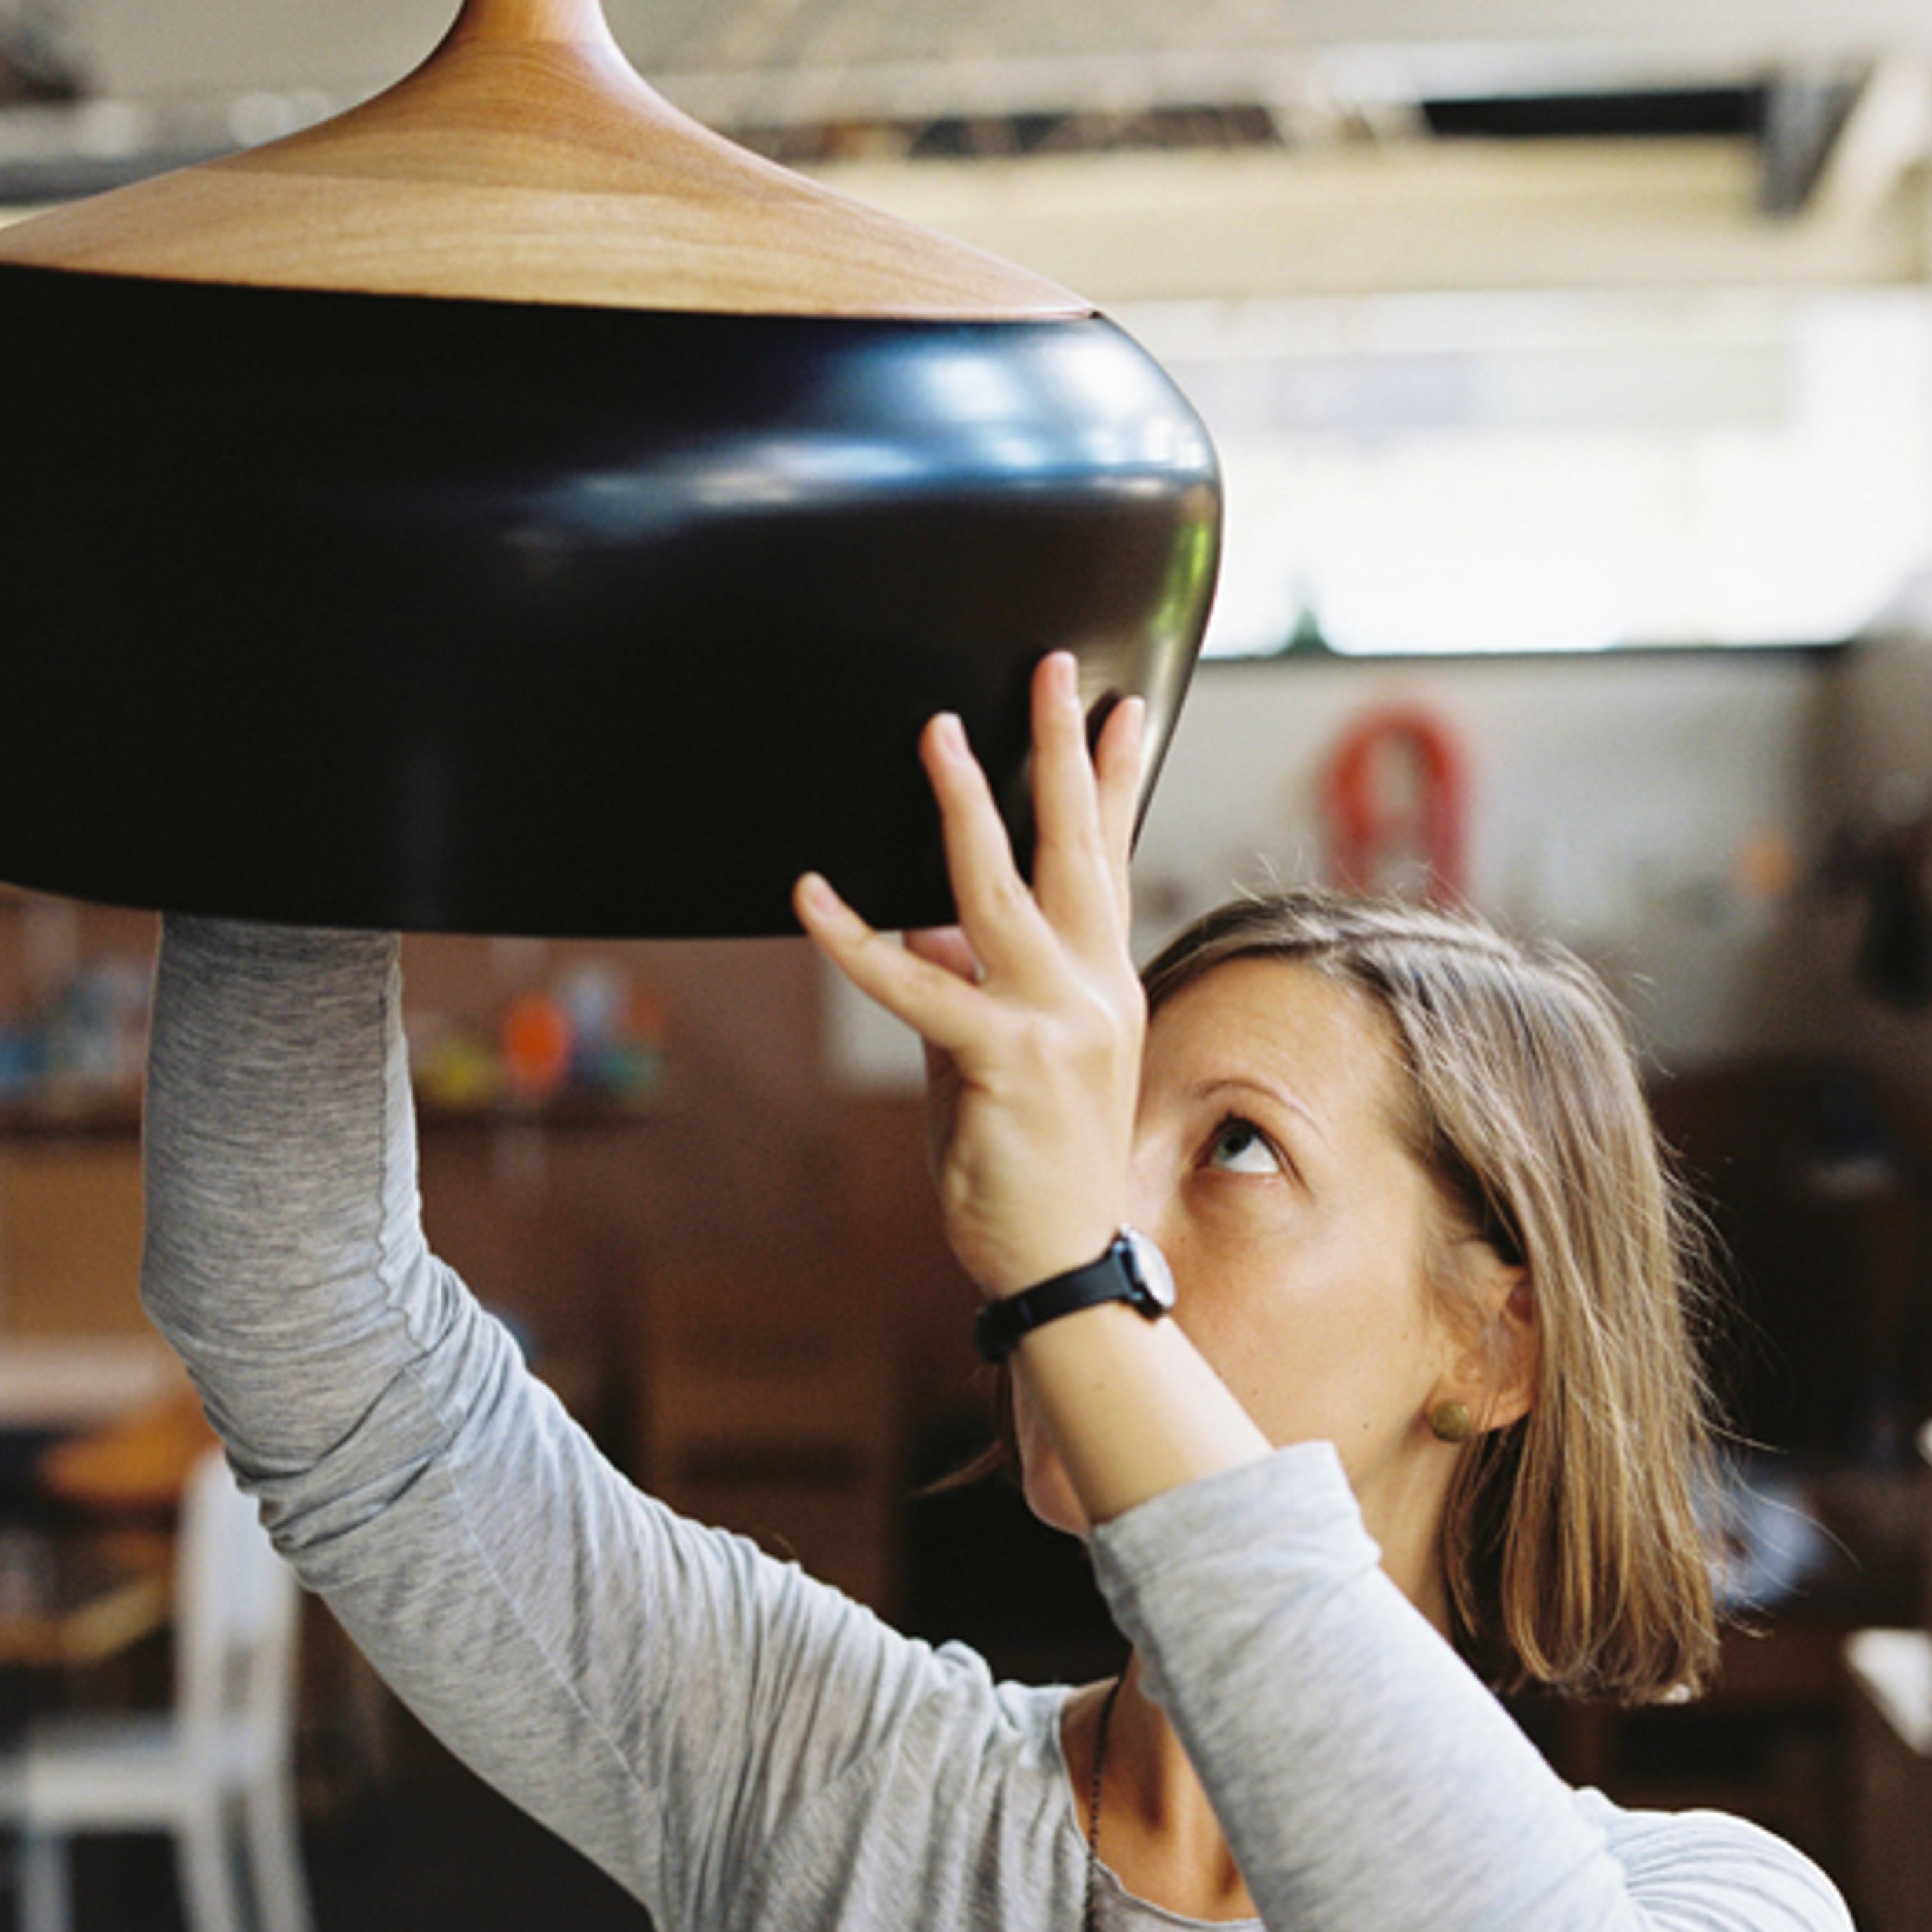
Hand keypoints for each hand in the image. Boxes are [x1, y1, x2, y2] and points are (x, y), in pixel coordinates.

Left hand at [793, 654, 1147, 1300]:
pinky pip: (919, 986)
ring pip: (1001, 893)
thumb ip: (972, 989)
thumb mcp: (1004, 1062)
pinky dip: (858, 939)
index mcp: (1106, 983)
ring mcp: (1058, 1023)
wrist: (1061, 1262)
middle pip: (1079, 848)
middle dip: (1065, 751)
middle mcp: (1097, 990)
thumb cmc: (1033, 1166)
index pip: (1110, 860)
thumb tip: (924, 932)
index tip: (1117, 706)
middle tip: (1055, 669)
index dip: (1113, 778)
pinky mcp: (1005, 1061)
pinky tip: (814, 896)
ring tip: (938, 736)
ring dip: (965, 808)